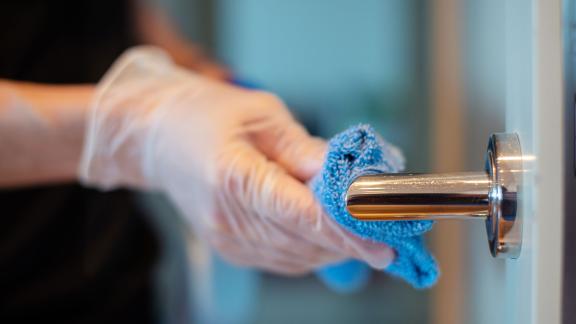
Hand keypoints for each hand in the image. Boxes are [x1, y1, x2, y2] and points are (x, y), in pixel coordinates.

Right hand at [79, 47, 393, 274]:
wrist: (158, 138)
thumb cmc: (207, 115)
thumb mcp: (261, 114)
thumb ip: (304, 150)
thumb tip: (346, 177)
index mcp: (233, 176)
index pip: (301, 214)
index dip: (346, 230)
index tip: (384, 242)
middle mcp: (228, 217)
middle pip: (304, 241)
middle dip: (351, 240)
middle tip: (389, 232)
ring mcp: (227, 239)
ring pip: (297, 257)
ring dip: (335, 248)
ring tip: (365, 231)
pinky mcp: (231, 248)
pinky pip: (283, 259)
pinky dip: (313, 250)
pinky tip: (330, 234)